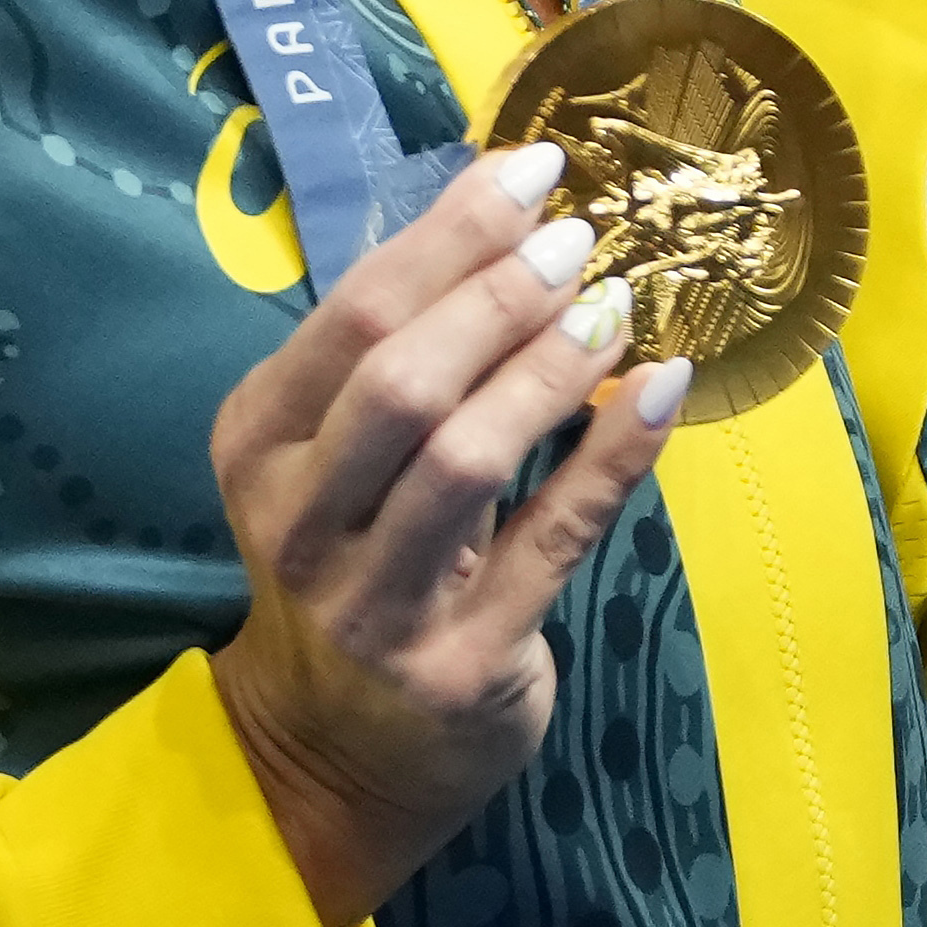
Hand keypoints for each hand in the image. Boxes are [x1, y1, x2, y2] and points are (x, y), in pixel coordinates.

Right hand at [207, 136, 683, 926]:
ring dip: (555, 369)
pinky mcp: (461, 663)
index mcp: (260, 446)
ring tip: (619, 307)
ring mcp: (375, 602)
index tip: (534, 169)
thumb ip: (396, 360)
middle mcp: (301, 522)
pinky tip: (665, 391)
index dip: (450, 234)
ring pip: (467, 459)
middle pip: (400, 381)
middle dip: (499, 295)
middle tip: (584, 239)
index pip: (352, 317)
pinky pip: (551, 539)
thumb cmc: (352, 570)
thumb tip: (506, 223)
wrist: (330, 758)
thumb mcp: (332, 465)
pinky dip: (615, 456)